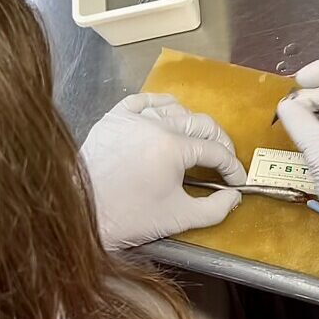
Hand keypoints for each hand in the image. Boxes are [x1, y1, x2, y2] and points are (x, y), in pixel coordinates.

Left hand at [81, 93, 245, 249]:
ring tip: (199, 141)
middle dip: (220, 143)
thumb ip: (214, 209)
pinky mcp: (114, 118)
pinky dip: (161, 104)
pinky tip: (169, 112)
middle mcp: (156, 125)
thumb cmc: (128, 217)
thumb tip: (234, 196)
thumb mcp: (178, 218)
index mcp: (173, 148)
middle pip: (201, 124)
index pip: (215, 151)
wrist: (80, 213)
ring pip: (175, 109)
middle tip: (224, 161)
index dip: (232, 167)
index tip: (237, 181)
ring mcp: (133, 118)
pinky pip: (144, 100)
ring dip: (193, 124)